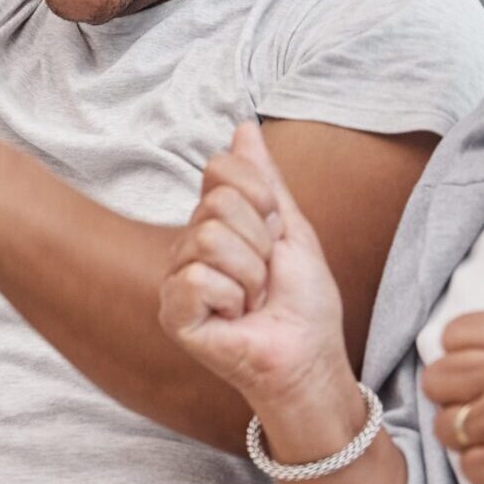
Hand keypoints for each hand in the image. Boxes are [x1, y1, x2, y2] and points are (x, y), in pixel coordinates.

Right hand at [160, 123, 355, 432]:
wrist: (309, 356)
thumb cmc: (303, 302)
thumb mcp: (292, 228)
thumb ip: (266, 180)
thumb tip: (244, 127)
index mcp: (213, 221)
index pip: (219, 168)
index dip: (261, 197)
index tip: (276, 235)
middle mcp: (188, 246)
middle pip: (219, 204)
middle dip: (260, 242)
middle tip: (266, 278)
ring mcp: (176, 279)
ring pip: (211, 240)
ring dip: (251, 275)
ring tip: (253, 300)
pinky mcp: (173, 312)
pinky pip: (200, 278)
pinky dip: (233, 299)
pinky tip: (235, 318)